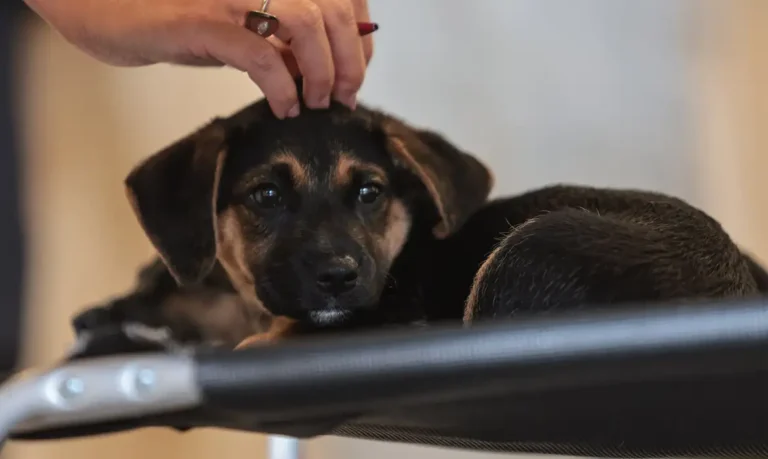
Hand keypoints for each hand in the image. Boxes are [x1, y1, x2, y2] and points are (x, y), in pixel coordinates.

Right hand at [25, 0, 373, 118]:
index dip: (361, 38)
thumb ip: (288, 41)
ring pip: (306, 25)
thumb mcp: (249, 28)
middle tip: (342, 96)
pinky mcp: (204, 22)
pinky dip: (282, 87)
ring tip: (314, 102)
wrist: (114, 11)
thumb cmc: (185, 21)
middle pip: (333, 12)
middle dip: (348, 61)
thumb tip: (330, 71)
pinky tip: (284, 107)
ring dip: (321, 71)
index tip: (357, 72)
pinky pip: (261, 56)